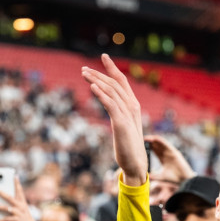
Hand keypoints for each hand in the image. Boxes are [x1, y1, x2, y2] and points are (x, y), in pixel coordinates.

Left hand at [0, 175, 38, 220]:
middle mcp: (21, 206)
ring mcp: (19, 213)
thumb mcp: (20, 210)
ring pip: (6, 208)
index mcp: (22, 202)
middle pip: (10, 198)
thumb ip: (12, 204)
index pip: (20, 191)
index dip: (17, 183)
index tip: (14, 175)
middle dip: (2, 193)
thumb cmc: (23, 218)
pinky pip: (6, 219)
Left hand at [82, 54, 145, 185]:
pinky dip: (101, 94)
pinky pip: (111, 105)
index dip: (112, 68)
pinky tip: (92, 87)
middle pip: (114, 83)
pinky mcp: (121, 123)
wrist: (135, 164)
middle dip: (99, 73)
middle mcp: (132, 106)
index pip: (122, 81)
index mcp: (132, 105)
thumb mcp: (122, 125)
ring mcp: (127, 114)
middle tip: (83, 69)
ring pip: (111, 91)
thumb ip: (117, 112)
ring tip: (83, 74)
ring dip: (96, 80)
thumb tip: (109, 105)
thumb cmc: (128, 146)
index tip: (103, 56)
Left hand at [144, 135, 194, 181]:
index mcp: (163, 159)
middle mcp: (166, 154)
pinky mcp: (174, 151)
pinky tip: (154, 139)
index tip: (140, 146)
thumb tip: (144, 177)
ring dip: (153, 140)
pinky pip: (166, 144)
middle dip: (150, 143)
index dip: (148, 148)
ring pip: (161, 144)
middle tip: (141, 140)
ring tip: (146, 138)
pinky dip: (160, 141)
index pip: (155, 151)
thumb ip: (153, 176)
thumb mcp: (160, 176)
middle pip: (157, 146)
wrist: (183, 179)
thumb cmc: (173, 178)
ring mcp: (170, 152)